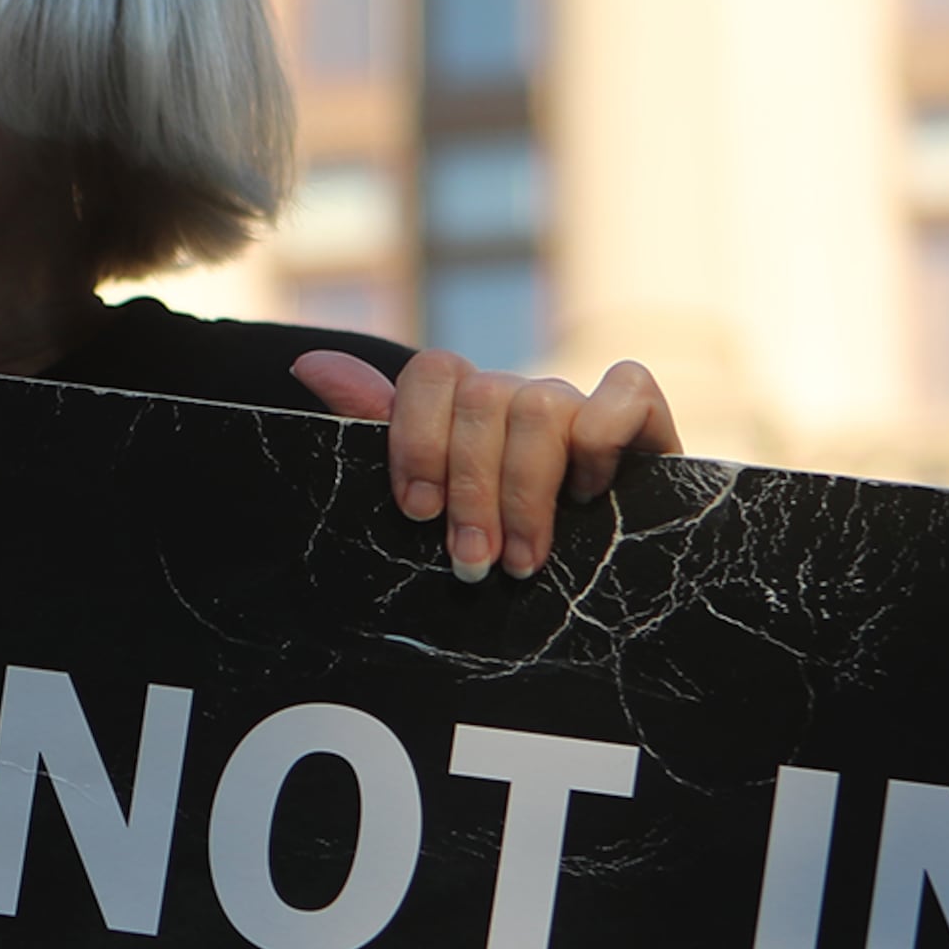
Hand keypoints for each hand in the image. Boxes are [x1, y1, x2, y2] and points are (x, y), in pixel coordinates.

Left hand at [291, 348, 680, 582]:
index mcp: (465, 406)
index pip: (434, 372)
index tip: (418, 512)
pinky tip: (590, 493)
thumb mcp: (431, 502)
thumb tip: (306, 365)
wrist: (598, 584)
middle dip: (473, 490)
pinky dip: (603, 437)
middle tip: (472, 565)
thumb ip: (377, 431)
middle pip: (485, 396)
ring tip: (524, 563)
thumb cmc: (498, 546)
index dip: (420, 437)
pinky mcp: (642, 415)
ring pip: (542, 404)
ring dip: (527, 491)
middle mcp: (519, 395)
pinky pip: (627, 387)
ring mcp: (580, 400)